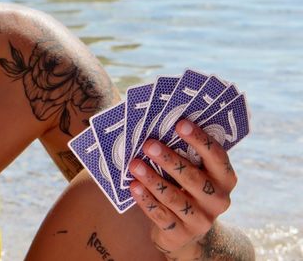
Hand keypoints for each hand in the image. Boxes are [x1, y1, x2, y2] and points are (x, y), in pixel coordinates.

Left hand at [129, 119, 236, 259]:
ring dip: (152, 179)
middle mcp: (218, 200)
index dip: (199, 140)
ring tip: (135, 164)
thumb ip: (187, 155)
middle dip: (169, 159)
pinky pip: (161, 215)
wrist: (187, 232)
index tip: (180, 124)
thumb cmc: (187, 189)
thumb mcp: (195, 173)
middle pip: (192, 177)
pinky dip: (146, 199)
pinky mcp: (181, 234)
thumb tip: (160, 127)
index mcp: (225, 179)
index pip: (216, 156)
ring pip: (174, 197)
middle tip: (148, 145)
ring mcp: (201, 220)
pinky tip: (134, 186)